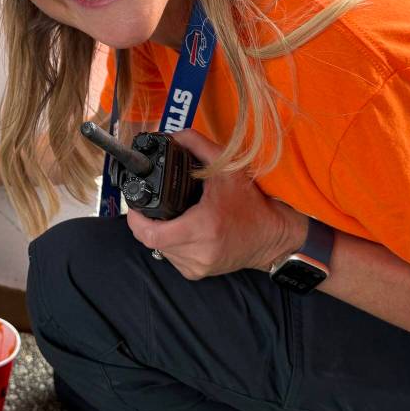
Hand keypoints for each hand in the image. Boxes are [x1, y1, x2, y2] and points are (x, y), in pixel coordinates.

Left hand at [126, 130, 307, 279]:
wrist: (272, 235)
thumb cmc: (251, 203)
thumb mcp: (226, 168)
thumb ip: (197, 145)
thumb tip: (171, 137)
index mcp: (203, 227)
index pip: (151, 233)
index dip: (136, 220)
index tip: (136, 206)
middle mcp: (199, 252)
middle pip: (153, 239)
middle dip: (148, 222)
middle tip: (155, 207)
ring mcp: (198, 266)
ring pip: (161, 249)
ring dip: (160, 233)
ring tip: (174, 216)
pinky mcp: (198, 273)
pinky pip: (172, 257)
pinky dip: (172, 244)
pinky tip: (184, 231)